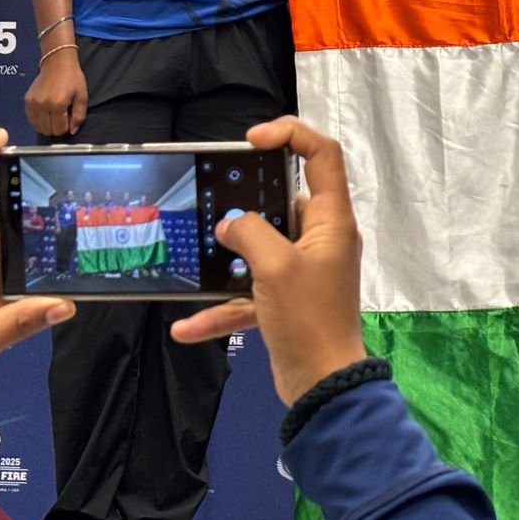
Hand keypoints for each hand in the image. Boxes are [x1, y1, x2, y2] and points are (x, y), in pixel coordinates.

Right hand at [23, 48, 86, 136]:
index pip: (59, 129)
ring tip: (54, 113)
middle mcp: (42, 105)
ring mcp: (32, 103)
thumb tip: (72, 131)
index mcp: (58, 104)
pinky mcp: (27, 101)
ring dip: (47, 125)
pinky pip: (31, 120)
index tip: (69, 117)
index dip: (66, 127)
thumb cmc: (72, 78)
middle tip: (62, 115)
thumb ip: (79, 116)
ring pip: (38, 127)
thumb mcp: (82, 97)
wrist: (57, 63)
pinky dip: (39, 120)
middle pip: (48, 130)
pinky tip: (46, 112)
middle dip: (57, 127)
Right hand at [171, 117, 366, 405]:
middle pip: (285, 200)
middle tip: (211, 196)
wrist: (321, 384)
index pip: (322, 156)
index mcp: (331, 220)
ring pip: (261, 248)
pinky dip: (221, 307)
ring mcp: (303, 270)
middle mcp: (321, 239)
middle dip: (247, 199)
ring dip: (227, 255)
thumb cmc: (308, 318)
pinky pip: (249, 294)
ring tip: (195, 251)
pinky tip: (187, 325)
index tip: (252, 140)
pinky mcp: (286, 300)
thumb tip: (230, 222)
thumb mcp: (275, 266)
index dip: (291, 135)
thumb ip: (249, 232)